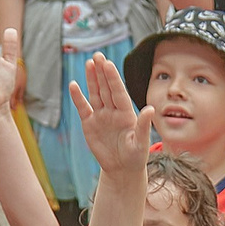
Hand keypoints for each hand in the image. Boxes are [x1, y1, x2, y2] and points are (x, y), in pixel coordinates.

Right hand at [69, 50, 149, 176]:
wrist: (122, 169)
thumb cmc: (135, 157)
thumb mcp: (141, 142)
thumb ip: (144, 125)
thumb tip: (150, 109)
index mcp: (127, 113)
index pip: (118, 92)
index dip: (113, 78)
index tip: (108, 64)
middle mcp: (113, 111)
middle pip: (106, 88)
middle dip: (102, 72)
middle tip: (98, 56)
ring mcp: (101, 116)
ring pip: (96, 93)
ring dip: (92, 79)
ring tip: (89, 63)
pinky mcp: (90, 124)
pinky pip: (83, 107)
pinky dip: (78, 97)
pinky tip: (74, 85)